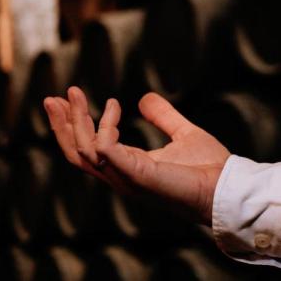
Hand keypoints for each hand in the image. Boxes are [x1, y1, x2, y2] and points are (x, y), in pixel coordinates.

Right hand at [43, 87, 229, 222]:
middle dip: (61, 125)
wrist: (229, 187)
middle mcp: (119, 175)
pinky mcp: (134, 174)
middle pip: (74, 153)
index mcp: (126, 167)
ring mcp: (124, 177)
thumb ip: (163, 117)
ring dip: (74, 121)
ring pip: (82, 151)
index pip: (86, 149)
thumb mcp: (183, 133)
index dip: (72, 125)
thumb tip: (144, 99)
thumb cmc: (211, 169)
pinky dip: (104, 126)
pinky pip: (105, 148)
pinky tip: (114, 106)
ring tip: (73, 93)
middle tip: (51, 98)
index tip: (68, 98)